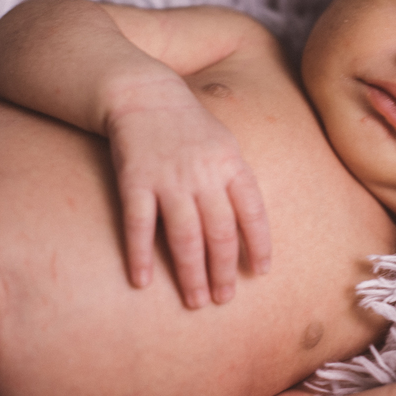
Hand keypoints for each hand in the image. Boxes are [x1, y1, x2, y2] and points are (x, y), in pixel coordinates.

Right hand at [107, 85, 270, 307]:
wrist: (143, 93)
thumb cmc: (188, 124)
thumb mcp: (224, 143)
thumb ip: (235, 181)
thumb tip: (248, 227)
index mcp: (230, 163)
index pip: (252, 211)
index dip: (259, 244)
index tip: (260, 272)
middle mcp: (203, 174)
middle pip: (220, 232)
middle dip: (224, 270)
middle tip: (223, 298)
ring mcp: (168, 178)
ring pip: (184, 236)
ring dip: (191, 273)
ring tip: (196, 301)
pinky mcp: (134, 180)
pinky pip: (139, 225)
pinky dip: (140, 256)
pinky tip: (143, 281)